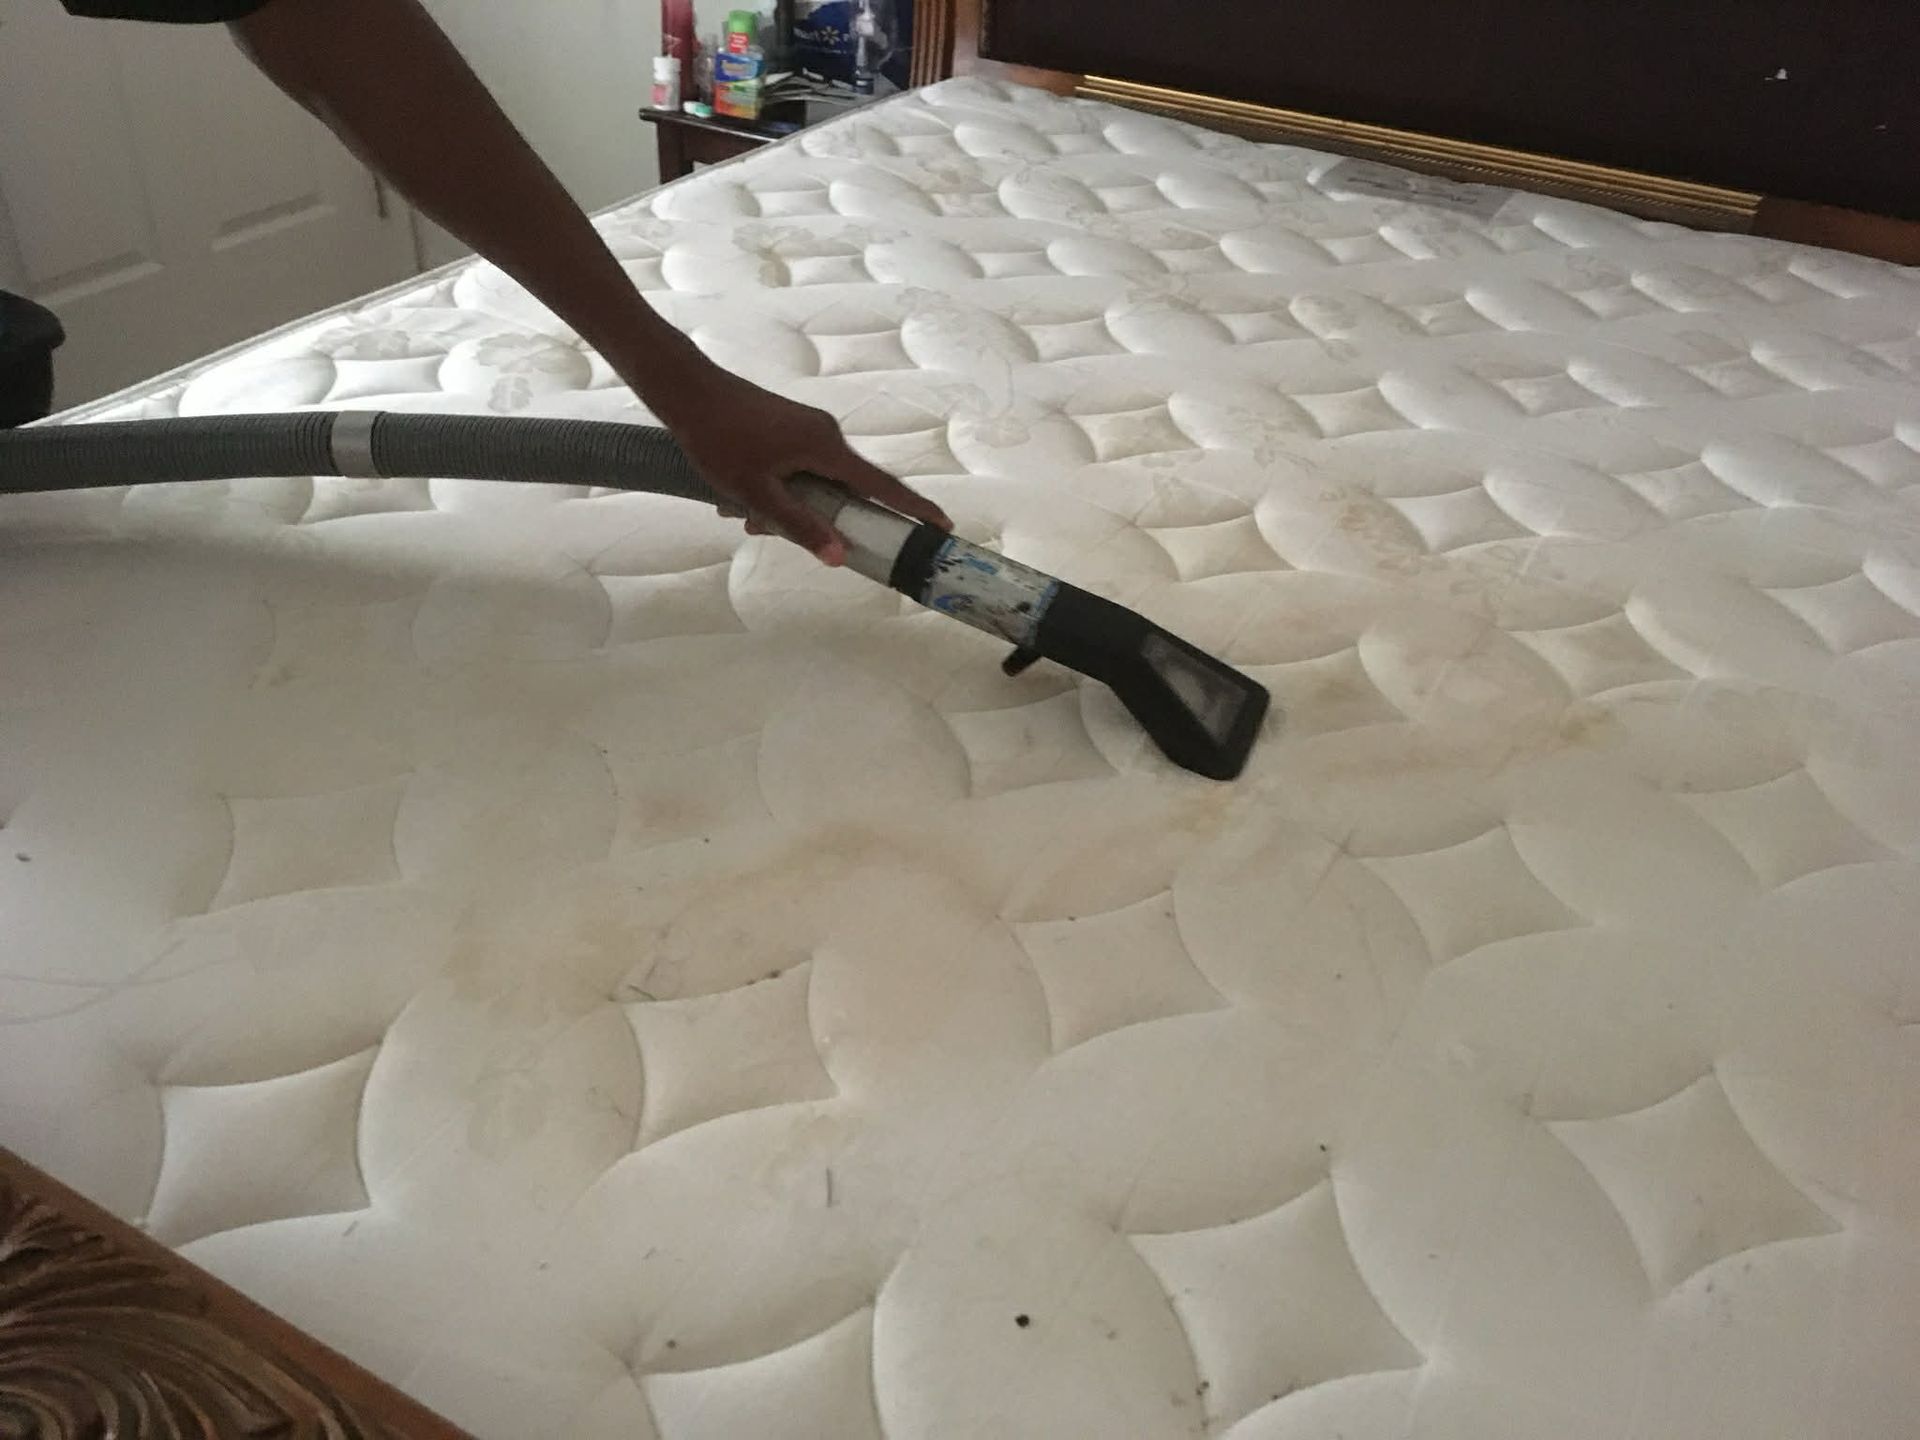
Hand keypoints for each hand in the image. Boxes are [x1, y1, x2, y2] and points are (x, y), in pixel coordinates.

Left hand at [645, 363, 950, 564]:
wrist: (687, 391)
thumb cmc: (719, 440)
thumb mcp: (757, 492)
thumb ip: (800, 525)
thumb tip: (838, 556)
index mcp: (826, 448)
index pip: (882, 486)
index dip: (914, 508)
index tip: (942, 525)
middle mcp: (826, 434)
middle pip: (843, 489)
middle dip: (817, 518)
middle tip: (766, 528)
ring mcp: (808, 428)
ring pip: (814, 481)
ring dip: (787, 504)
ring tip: (741, 513)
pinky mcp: (790, 426)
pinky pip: (799, 467)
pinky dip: (779, 487)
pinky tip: (739, 496)